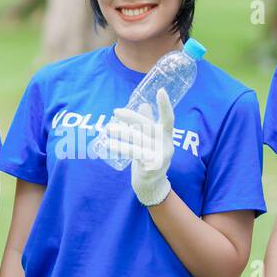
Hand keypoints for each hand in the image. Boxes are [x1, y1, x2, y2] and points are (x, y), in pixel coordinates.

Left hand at [104, 86, 174, 206]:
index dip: (165, 105)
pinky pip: (135, 154)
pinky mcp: (152, 167)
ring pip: (139, 140)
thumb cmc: (150, 157)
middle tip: (115, 111)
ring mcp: (161, 156)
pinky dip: (122, 148)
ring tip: (108, 128)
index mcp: (167, 136)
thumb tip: (143, 104)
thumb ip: (148, 123)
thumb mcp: (150, 140)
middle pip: (149, 126)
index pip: (169, 118)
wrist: (152, 185)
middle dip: (132, 117)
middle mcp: (167, 145)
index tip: (160, 90)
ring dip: (123, 133)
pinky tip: (111, 145)